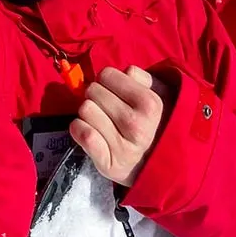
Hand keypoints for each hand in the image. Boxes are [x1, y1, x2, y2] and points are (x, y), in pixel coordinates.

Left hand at [69, 66, 169, 185]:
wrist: (154, 162)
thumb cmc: (150, 120)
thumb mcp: (156, 93)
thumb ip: (139, 76)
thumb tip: (118, 72)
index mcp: (150, 103)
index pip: (107, 75)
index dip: (106, 80)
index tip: (112, 90)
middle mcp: (137, 125)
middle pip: (92, 91)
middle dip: (96, 95)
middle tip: (105, 106)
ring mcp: (122, 147)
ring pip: (85, 110)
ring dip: (88, 112)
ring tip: (100, 119)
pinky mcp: (108, 164)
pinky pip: (82, 133)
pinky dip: (78, 128)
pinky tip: (88, 130)